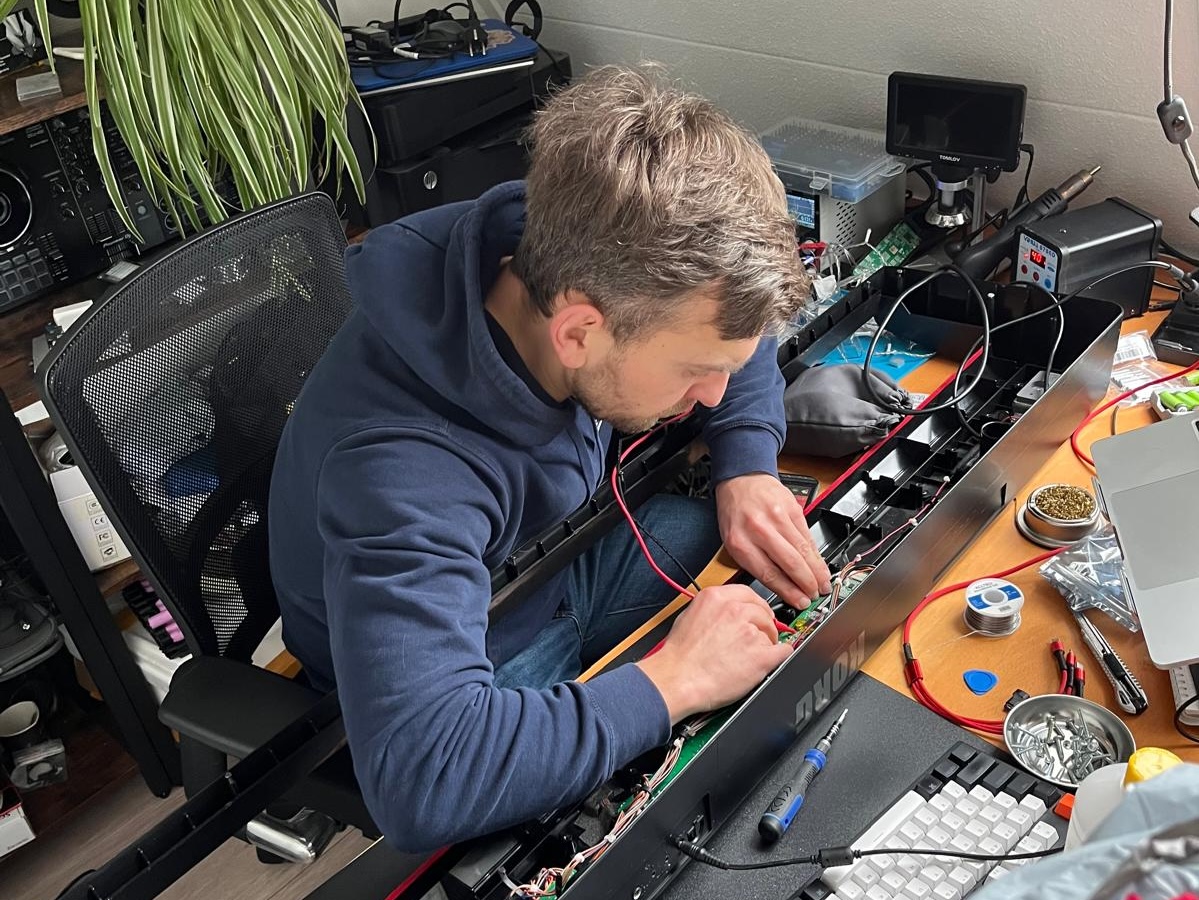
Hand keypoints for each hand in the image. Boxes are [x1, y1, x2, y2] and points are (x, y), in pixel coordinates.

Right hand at [636, 584, 792, 722]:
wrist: (678, 680)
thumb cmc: (679, 656)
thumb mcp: (689, 616)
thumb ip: (714, 609)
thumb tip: (728, 613)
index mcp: (716, 597)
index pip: (749, 594)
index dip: (755, 607)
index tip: (758, 615)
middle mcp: (735, 610)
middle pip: (764, 612)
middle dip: (763, 626)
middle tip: (758, 638)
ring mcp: (750, 632)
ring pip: (771, 633)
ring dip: (766, 644)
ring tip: (749, 657)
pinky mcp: (761, 655)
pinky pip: (784, 650)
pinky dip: (779, 656)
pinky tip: (769, 661)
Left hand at [715, 473, 831, 608]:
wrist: (742, 479)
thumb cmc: (735, 513)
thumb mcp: (733, 541)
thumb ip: (754, 563)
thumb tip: (781, 587)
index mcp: (740, 542)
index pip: (769, 574)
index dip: (788, 591)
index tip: (799, 602)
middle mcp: (759, 529)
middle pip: (790, 563)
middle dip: (806, 584)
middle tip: (815, 596)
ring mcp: (778, 517)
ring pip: (803, 550)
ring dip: (816, 571)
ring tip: (823, 584)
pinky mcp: (793, 508)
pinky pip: (808, 536)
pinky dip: (816, 553)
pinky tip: (820, 564)